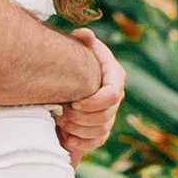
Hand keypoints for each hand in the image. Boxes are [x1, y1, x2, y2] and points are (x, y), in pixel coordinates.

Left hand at [55, 30, 123, 164]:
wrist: (71, 72)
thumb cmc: (77, 56)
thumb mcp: (80, 45)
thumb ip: (83, 39)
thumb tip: (85, 35)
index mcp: (115, 75)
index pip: (113, 94)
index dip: (94, 102)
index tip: (73, 102)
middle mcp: (116, 96)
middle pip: (106, 115)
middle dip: (82, 117)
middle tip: (62, 112)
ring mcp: (110, 113)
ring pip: (101, 130)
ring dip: (79, 130)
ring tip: (61, 121)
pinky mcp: (101, 127)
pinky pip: (97, 141)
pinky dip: (82, 142)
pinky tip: (66, 138)